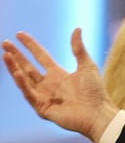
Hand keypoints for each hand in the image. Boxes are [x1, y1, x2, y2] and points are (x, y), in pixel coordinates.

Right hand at [2, 28, 118, 142]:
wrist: (98, 113)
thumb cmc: (95, 92)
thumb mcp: (87, 66)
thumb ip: (79, 49)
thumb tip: (77, 29)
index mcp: (59, 74)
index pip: (40, 57)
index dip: (30, 46)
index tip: (20, 34)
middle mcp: (49, 84)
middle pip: (28, 67)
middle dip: (16, 55)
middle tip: (5, 43)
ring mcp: (44, 96)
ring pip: (25, 79)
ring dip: (14, 67)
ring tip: (5, 55)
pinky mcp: (42, 107)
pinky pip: (29, 94)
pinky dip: (22, 84)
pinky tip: (17, 72)